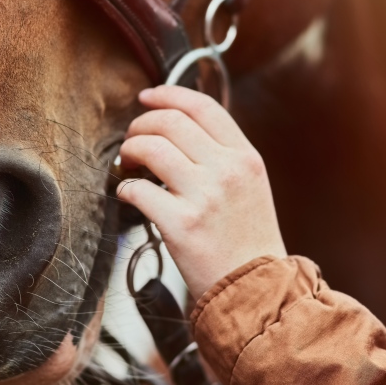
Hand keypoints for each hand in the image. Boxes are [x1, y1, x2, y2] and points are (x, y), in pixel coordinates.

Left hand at [116, 85, 286, 300]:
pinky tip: (131, 196)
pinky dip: (127, 189)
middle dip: (140, 124)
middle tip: (132, 139)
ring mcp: (204, 197)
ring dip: (130, 151)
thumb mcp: (250, 187)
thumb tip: (179, 127)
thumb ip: (223, 156)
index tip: (147, 97)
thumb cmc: (248, 241)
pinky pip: (138, 191)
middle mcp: (227, 170)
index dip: (168, 94)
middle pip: (170, 121)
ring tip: (128, 164)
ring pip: (150, 148)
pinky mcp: (181, 224)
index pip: (203, 106)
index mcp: (245, 157)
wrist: (258, 290)